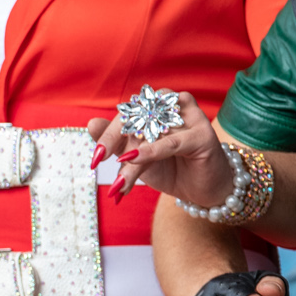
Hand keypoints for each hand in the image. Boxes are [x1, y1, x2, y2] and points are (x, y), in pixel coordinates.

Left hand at [87, 91, 233, 208]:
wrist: (201, 190)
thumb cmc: (169, 169)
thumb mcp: (136, 157)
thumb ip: (117, 141)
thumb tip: (91, 123)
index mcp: (159, 106)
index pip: (129, 111)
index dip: (109, 132)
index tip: (95, 158)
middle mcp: (176, 105)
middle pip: (140, 113)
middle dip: (117, 138)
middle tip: (99, 160)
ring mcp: (192, 117)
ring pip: (155, 128)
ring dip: (134, 153)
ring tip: (121, 178)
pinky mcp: (204, 134)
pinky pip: (173, 141)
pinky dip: (153, 150)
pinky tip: (135, 159)